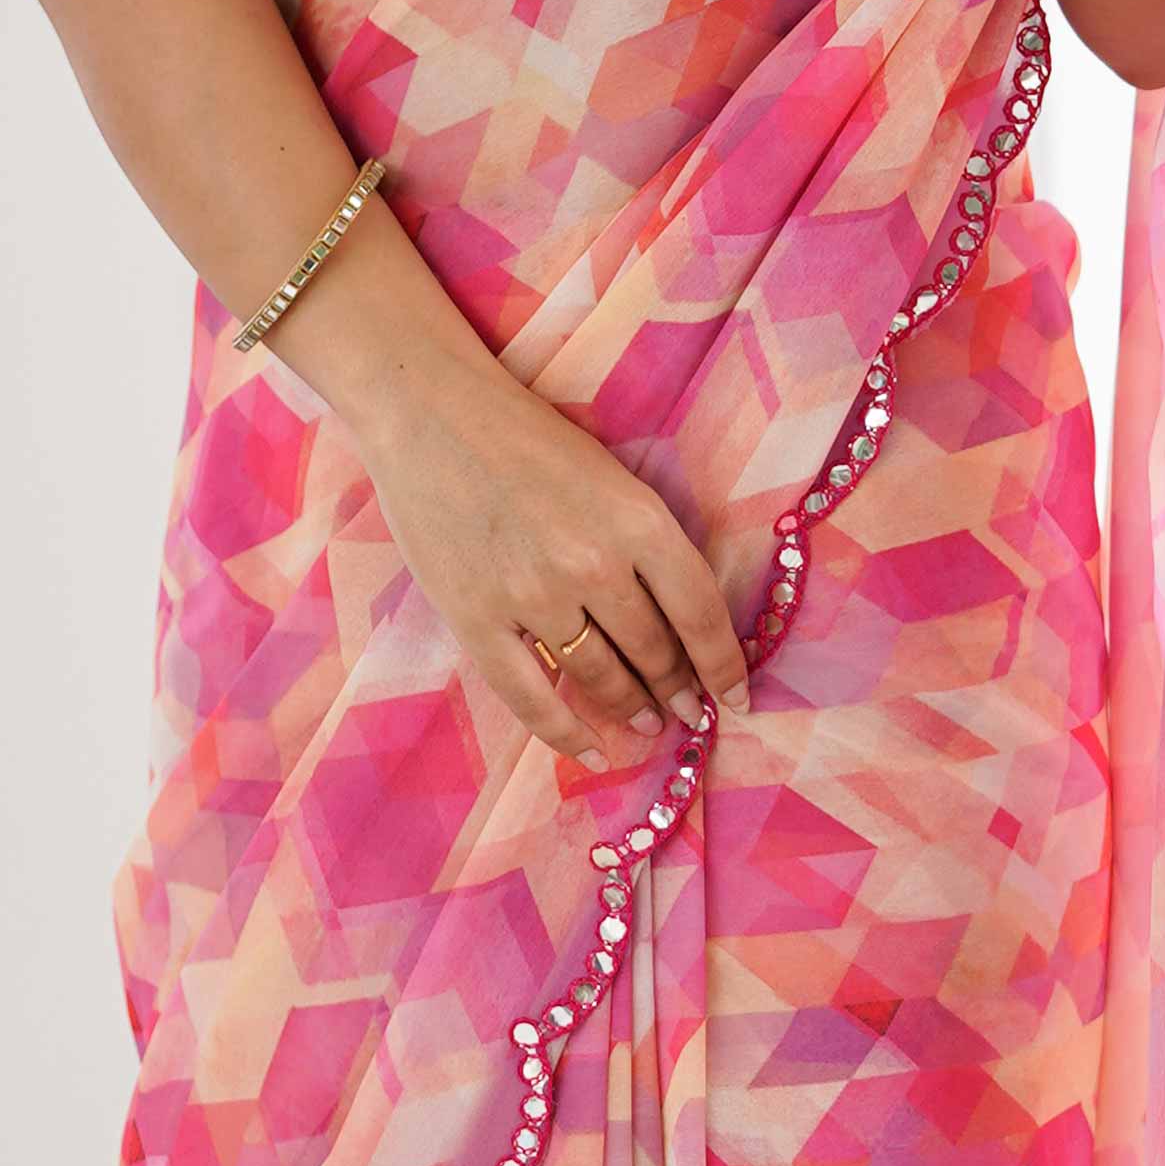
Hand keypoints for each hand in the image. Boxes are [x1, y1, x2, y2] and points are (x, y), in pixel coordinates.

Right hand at [364, 358, 750, 767]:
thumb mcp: (612, 475)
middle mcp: (593, 565)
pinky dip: (565, 733)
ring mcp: (532, 597)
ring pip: (600, 676)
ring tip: (646, 722)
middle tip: (686, 710)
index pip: (701, 613)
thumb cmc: (527, 436)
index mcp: (637, 520)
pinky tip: (593, 752)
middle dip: (677, 689)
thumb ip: (646, 542)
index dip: (725, 665)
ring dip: (630, 706)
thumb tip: (678, 620)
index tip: (736, 698)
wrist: (428, 413)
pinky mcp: (477, 619)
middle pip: (654, 650)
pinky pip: (530, 697)